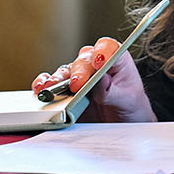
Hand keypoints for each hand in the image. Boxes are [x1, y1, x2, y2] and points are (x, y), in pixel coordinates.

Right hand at [33, 39, 155, 122]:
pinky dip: (45, 84)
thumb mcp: (129, 101)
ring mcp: (80, 77)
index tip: (98, 62)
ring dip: (58, 78)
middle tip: (77, 84)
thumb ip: (113, 90)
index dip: (102, 51)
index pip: (108, 47)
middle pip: (84, 59)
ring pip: (66, 71)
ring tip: (52, 87)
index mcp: (116, 60)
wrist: (124, 126)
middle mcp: (96, 65)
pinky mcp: (67, 91)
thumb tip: (101, 79)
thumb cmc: (132, 109)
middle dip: (79, 71)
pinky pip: (53, 83)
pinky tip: (41, 88)